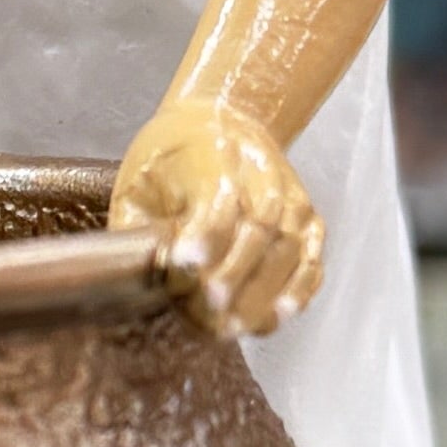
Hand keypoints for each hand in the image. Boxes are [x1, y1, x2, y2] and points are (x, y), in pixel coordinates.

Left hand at [111, 97, 324, 333]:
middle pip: (259, 228)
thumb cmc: (172, 157)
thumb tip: (135, 277)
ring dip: (263, 292)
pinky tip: (277, 316)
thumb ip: (137, 226)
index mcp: (213, 154)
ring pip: (289, 247)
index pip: (219, 198)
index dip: (205, 236)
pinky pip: (311, 258)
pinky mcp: (308, 218)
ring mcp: (291, 196)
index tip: (183, 267)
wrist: (225, 120)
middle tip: (210, 311)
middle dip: (234, 274)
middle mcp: (262, 172)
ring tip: (234, 326)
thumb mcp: (140, 178)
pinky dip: (299, 289)